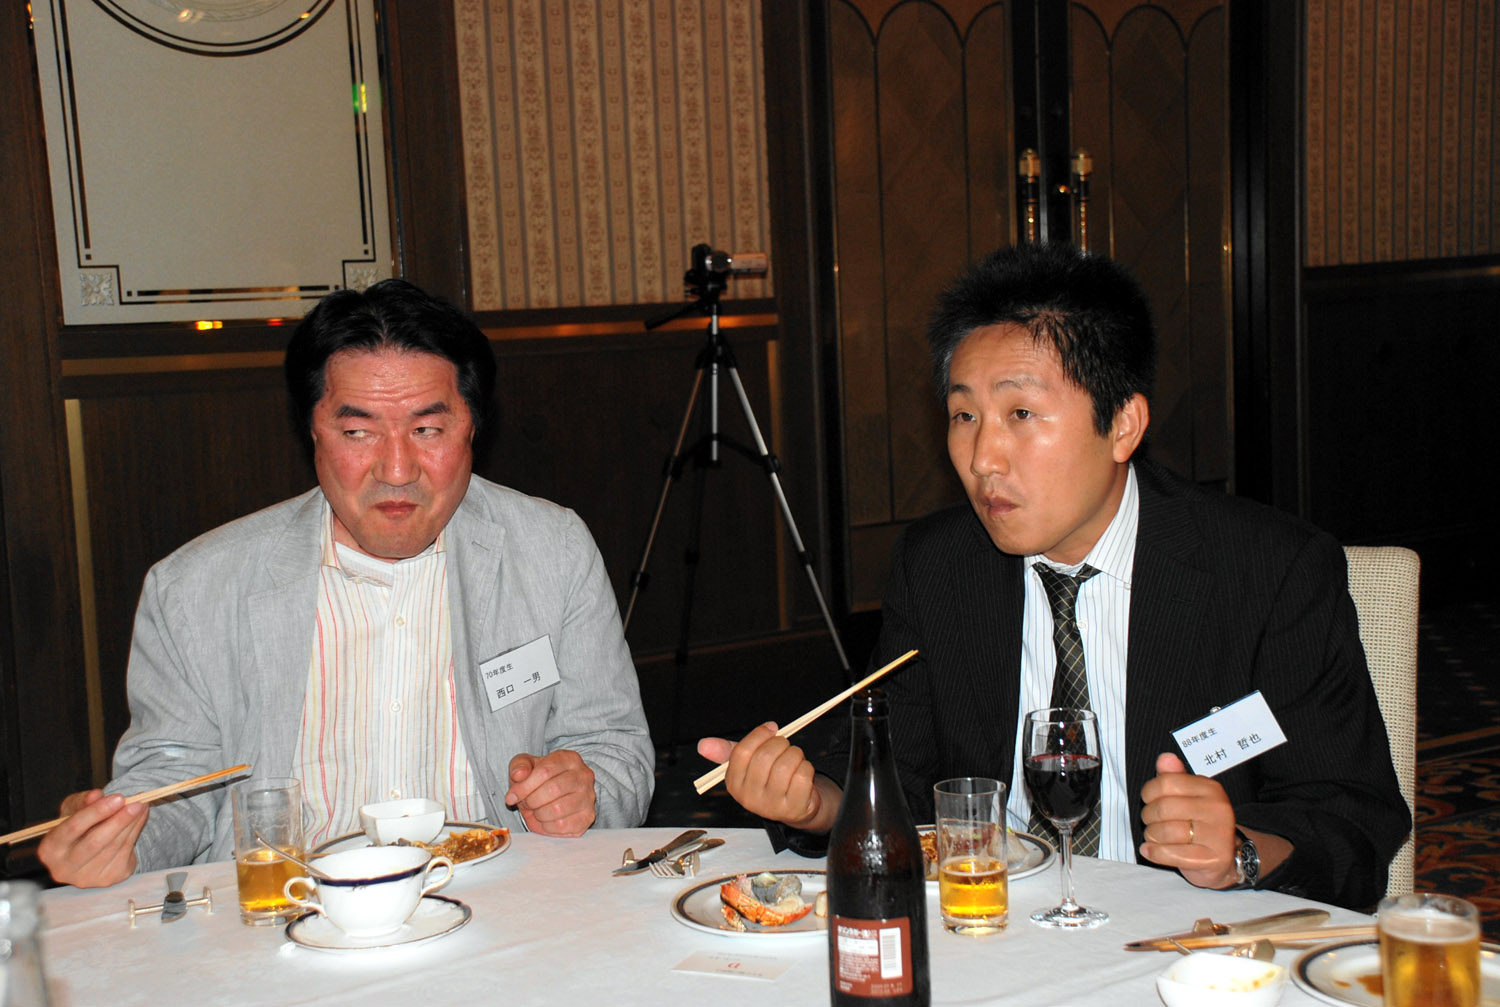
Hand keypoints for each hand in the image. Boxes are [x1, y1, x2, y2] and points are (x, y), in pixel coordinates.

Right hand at [36, 790, 147, 887]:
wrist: (89, 850)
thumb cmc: (78, 826)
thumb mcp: (73, 809)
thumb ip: (82, 801)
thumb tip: (96, 795)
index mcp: (50, 849)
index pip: (73, 828)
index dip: (97, 812)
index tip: (118, 798)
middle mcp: (65, 868)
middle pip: (95, 842)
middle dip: (118, 820)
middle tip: (136, 803)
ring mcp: (87, 877)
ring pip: (114, 846)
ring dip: (132, 823)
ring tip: (142, 805)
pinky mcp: (109, 878)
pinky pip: (126, 851)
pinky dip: (136, 831)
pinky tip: (141, 817)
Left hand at [504, 750, 596, 835]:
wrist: (556, 795)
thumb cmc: (540, 779)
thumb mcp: (526, 766)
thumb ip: (519, 766)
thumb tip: (518, 775)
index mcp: (569, 758)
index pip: (545, 771)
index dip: (524, 786)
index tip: (511, 796)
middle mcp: (584, 776)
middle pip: (553, 789)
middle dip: (531, 800)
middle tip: (526, 804)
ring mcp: (588, 797)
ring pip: (557, 809)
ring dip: (539, 814)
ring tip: (536, 810)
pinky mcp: (587, 817)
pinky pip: (562, 826)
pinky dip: (547, 826)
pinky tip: (545, 819)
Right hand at [697, 723, 836, 832]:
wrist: (794, 805)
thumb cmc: (768, 778)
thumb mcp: (747, 765)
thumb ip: (727, 752)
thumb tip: (702, 744)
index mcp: (733, 784)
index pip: (742, 752)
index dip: (760, 734)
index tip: (772, 728)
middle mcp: (749, 798)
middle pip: (765, 757)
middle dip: (780, 743)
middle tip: (785, 744)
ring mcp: (771, 806)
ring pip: (787, 764)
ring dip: (795, 753)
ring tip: (794, 758)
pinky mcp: (793, 808)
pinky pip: (802, 776)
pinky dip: (806, 767)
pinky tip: (801, 772)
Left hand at [1138, 752, 1238, 888]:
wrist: (1227, 857)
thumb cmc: (1201, 824)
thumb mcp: (1190, 796)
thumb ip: (1175, 777)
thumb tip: (1165, 758)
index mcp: (1210, 789)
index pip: (1167, 782)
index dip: (1149, 792)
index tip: (1147, 799)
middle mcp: (1217, 809)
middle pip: (1164, 808)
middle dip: (1149, 816)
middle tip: (1150, 821)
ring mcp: (1217, 835)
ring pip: (1166, 832)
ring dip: (1152, 836)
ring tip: (1153, 836)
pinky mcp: (1213, 859)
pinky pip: (1172, 854)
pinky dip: (1155, 853)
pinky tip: (1149, 850)